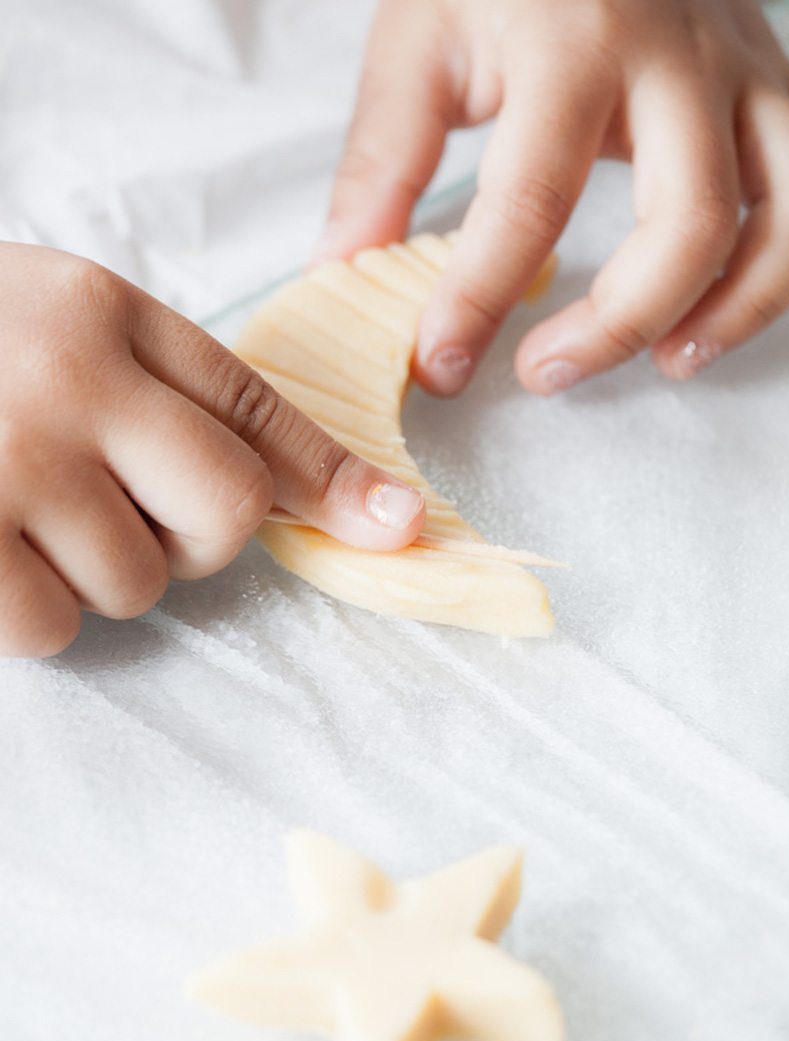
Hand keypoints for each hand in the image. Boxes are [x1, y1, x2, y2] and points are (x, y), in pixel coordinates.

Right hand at [0, 244, 425, 656]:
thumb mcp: (47, 320)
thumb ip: (147, 379)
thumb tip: (262, 476)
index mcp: (101, 313)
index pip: (251, 405)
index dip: (329, 475)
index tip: (393, 520)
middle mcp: (73, 381)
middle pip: (231, 508)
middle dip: (195, 539)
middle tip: (118, 513)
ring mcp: (16, 462)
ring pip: (140, 583)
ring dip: (95, 576)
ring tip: (21, 514)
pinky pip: (51, 626)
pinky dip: (27, 613)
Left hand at [316, 0, 788, 394]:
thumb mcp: (419, 40)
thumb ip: (382, 159)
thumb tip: (341, 270)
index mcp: (573, 40)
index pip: (531, 201)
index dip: (481, 302)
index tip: (439, 366)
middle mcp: (677, 56)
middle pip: (687, 225)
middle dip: (615, 327)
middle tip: (541, 373)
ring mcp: (741, 70)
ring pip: (784, 219)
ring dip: (727, 313)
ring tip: (665, 364)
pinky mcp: (771, 86)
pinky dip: (772, 275)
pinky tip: (708, 315)